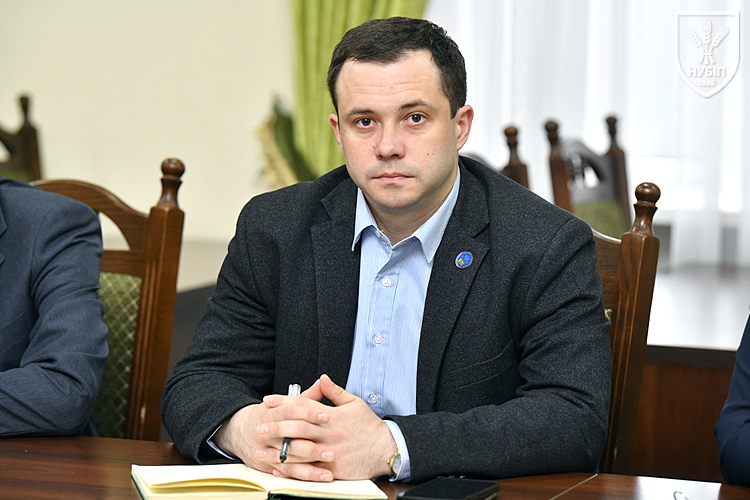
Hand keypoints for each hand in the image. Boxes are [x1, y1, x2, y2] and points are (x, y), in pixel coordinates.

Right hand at [214, 391, 334, 480]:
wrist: (238, 430)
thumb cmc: (268, 416)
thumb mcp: (282, 404)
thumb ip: (305, 397)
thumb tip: (323, 382)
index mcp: (271, 414)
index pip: (291, 412)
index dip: (309, 413)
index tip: (327, 416)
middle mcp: (268, 433)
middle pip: (290, 439)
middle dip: (311, 446)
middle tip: (331, 451)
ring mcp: (267, 450)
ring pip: (289, 460)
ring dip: (309, 467)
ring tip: (328, 471)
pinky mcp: (268, 465)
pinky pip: (286, 472)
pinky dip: (301, 475)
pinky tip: (316, 476)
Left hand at [266, 374, 396, 480]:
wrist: (386, 448)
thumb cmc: (369, 426)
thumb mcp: (354, 403)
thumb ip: (335, 391)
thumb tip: (322, 378)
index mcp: (332, 416)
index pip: (303, 406)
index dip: (284, 402)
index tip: (268, 401)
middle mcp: (329, 433)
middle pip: (298, 428)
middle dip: (276, 427)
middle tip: (259, 427)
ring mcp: (330, 452)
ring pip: (300, 451)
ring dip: (278, 452)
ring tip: (261, 451)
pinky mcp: (333, 469)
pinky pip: (309, 470)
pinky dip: (292, 470)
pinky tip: (279, 469)